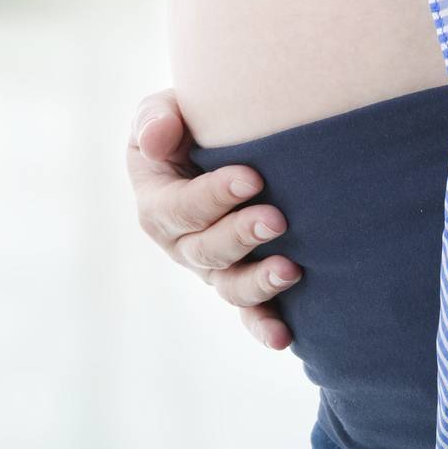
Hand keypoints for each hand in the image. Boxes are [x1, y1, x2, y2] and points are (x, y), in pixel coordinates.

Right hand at [125, 89, 300, 349]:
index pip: (180, 207)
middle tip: (277, 219)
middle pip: (205, 250)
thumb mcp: (164, 112)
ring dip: (259, 283)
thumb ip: (157, 120)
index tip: (253, 177)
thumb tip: (156, 140)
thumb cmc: (189, 124)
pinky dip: (264, 326)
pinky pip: (250, 313)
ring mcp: (213, 268)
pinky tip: (284, 336)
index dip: (213, 196)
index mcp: (157, 203)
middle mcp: (182, 243)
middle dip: (241, 236)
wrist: (217, 142)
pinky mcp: (241, 280)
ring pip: (229, 286)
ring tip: (291, 270)